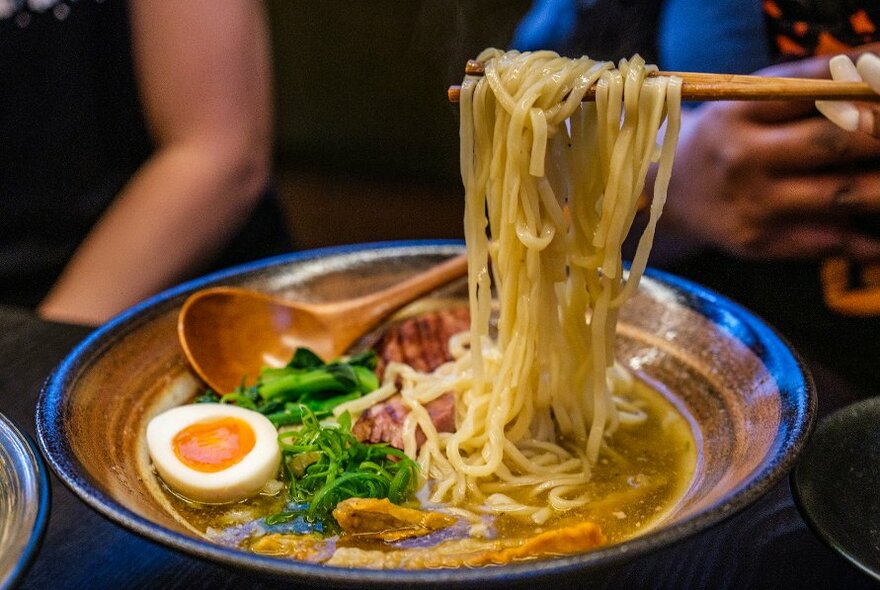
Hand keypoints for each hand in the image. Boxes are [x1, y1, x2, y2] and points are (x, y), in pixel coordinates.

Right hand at [658, 55, 879, 260]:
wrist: (668, 199)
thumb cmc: (723, 143)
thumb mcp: (744, 105)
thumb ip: (802, 90)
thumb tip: (873, 77)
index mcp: (738, 112)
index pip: (816, 87)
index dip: (867, 80)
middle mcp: (742, 157)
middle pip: (836, 140)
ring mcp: (752, 203)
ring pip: (844, 192)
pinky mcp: (760, 241)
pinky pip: (830, 240)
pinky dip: (870, 242)